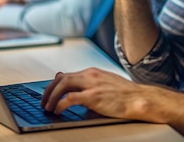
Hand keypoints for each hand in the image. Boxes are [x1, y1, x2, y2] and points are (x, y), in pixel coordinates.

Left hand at [41, 68, 164, 122]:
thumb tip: (75, 88)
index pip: (67, 74)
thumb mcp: (105, 84)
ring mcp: (92, 85)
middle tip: (44, 102)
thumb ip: (90, 84)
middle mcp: (90, 75)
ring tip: (48, 107)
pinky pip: (70, 98)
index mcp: (93, 72)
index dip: (54, 84)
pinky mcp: (94, 96)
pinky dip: (60, 104)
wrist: (140, 99)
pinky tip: (58, 111)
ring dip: (51, 97)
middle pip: (61, 78)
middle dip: (48, 90)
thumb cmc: (125, 95)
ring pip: (63, 85)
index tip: (48, 92)